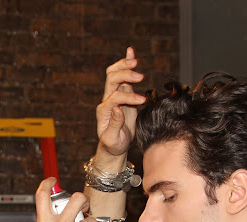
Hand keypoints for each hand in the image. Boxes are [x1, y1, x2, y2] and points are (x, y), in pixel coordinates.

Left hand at [95, 47, 146, 163]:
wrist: (115, 146)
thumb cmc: (114, 144)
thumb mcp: (113, 139)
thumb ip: (114, 124)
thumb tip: (118, 108)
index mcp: (104, 111)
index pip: (116, 97)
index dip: (129, 97)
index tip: (142, 101)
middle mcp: (107, 100)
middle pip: (112, 79)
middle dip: (126, 75)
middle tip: (140, 76)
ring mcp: (114, 96)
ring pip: (115, 74)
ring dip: (125, 65)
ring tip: (135, 61)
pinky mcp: (123, 94)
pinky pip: (123, 76)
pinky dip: (126, 63)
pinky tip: (130, 51)